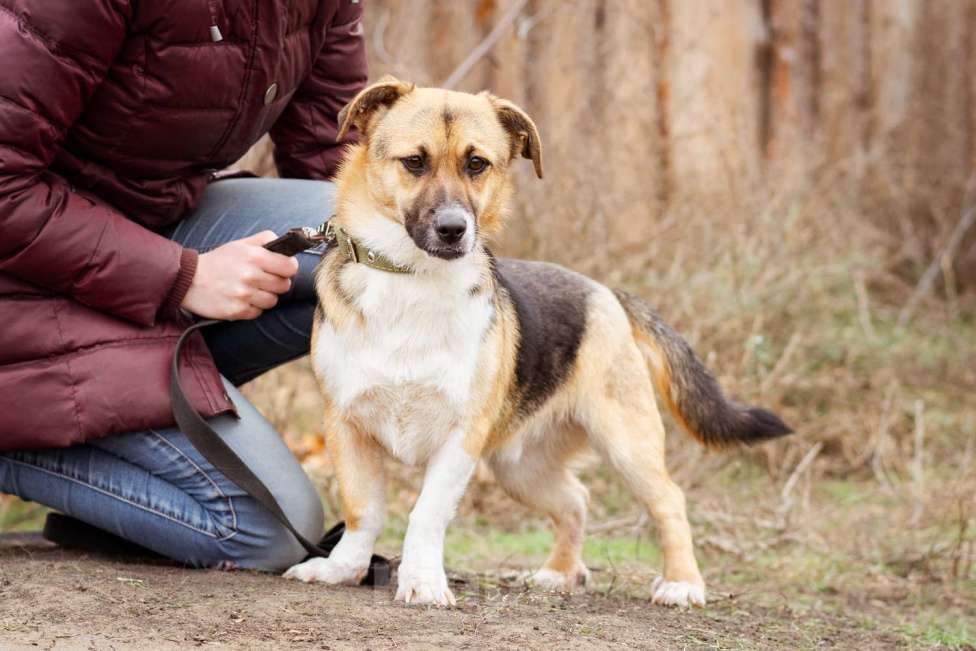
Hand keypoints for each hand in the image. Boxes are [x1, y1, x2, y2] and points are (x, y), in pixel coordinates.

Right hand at [181, 231, 298, 319]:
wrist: (188, 280)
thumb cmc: (218, 261)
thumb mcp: (240, 244)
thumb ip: (264, 240)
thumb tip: (286, 243)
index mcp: (254, 256)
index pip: (290, 267)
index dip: (288, 268)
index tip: (282, 269)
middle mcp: (250, 276)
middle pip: (284, 286)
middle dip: (276, 283)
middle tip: (263, 280)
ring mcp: (244, 295)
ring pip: (272, 301)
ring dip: (264, 296)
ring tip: (250, 290)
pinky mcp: (236, 311)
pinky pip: (258, 312)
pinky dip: (252, 308)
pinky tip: (241, 299)